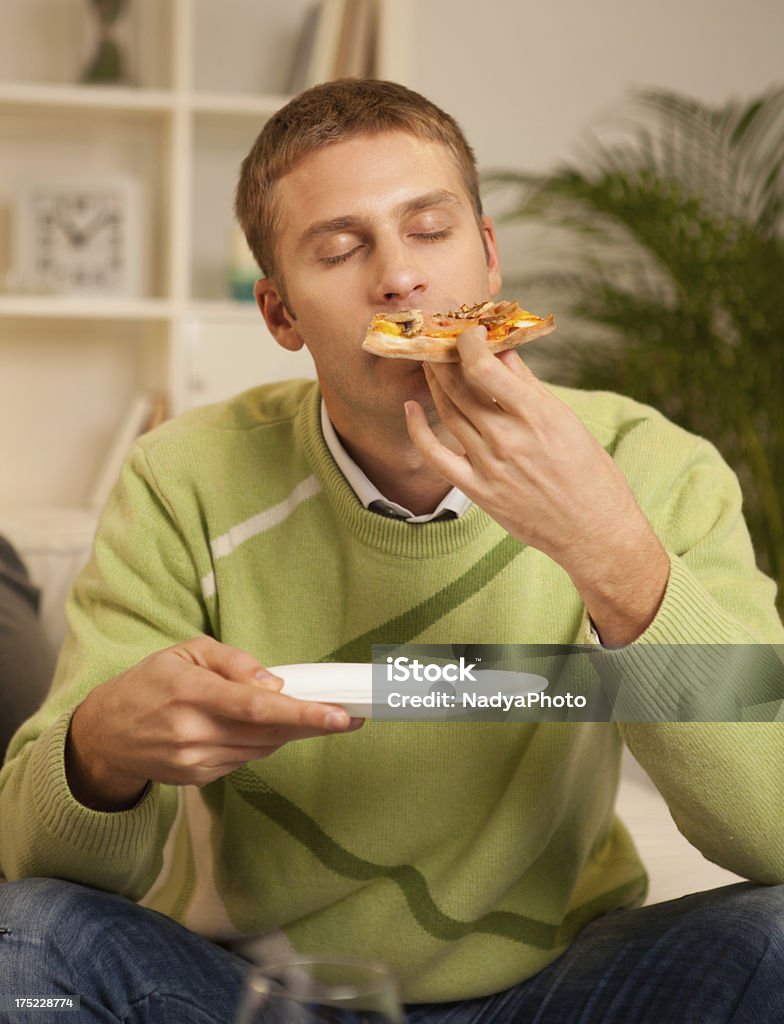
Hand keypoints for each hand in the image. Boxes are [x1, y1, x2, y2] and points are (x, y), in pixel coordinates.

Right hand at [66, 636, 362, 810]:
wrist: (105, 734)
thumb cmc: (150, 683)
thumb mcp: (187, 652)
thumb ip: (235, 662)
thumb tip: (276, 683)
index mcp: (192, 692)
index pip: (258, 707)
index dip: (303, 713)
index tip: (340, 715)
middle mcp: (194, 732)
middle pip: (269, 733)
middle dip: (313, 724)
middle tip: (351, 715)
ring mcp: (195, 761)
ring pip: (262, 749)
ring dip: (288, 732)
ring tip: (306, 715)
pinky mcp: (197, 779)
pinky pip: (244, 760)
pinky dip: (260, 743)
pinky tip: (260, 728)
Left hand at [404, 327, 668, 643]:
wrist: (593, 531)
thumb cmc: (590, 474)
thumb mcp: (567, 421)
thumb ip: (529, 386)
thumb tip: (503, 351)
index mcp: (537, 415)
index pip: (484, 367)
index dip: (468, 342)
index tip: (469, 330)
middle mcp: (508, 439)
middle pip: (459, 386)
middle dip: (445, 357)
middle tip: (439, 339)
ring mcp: (489, 466)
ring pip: (448, 412)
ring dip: (435, 383)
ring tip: (432, 363)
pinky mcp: (477, 490)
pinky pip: (436, 455)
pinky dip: (419, 428)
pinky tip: (411, 408)